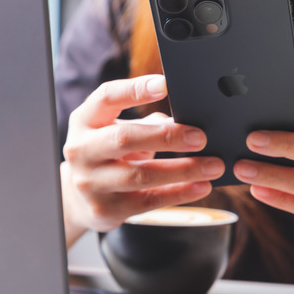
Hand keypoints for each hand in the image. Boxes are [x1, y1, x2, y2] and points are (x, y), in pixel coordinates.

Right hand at [61, 75, 224, 246]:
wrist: (81, 198)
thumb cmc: (109, 154)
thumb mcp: (116, 131)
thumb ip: (146, 123)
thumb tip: (189, 122)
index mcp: (85, 121)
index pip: (107, 97)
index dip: (134, 90)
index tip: (165, 85)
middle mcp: (81, 150)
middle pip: (125, 138)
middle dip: (167, 137)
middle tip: (201, 137)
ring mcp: (89, 182)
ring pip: (141, 174)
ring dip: (183, 170)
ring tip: (213, 165)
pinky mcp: (104, 209)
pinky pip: (148, 200)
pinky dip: (179, 193)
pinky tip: (201, 186)